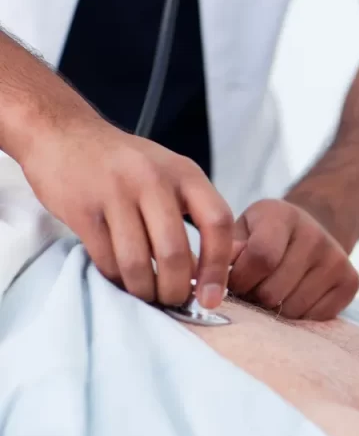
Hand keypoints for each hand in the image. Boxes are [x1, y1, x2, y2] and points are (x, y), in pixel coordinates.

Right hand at [19, 118, 234, 308]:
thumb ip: (195, 212)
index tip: (210, 296)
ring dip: (144, 290)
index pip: (217, 222)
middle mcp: (154, 180)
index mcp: (186, 173)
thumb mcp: (170, 173)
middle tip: (173, 302)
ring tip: (147, 296)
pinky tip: (121, 280)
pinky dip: (117, 279)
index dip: (217, 266)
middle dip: (175, 289)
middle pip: (175, 252)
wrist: (63, 133)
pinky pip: (106, 258)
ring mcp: (116, 193)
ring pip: (138, 262)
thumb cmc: (125, 163)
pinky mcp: (83, 209)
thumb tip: (216, 267)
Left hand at [228, 199, 358, 319]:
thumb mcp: (242, 231)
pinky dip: (299, 317)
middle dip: (254, 298)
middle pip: (273, 290)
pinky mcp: (351, 281)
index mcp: (282, 215)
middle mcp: (315, 234)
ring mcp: (337, 259)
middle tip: (253, 289)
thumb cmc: (266, 236)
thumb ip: (227, 250)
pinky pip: (315, 318)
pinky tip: (295, 297)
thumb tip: (215, 274)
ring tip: (272, 294)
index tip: (233, 281)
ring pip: (292, 309)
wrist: (311, 231)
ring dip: (274, 310)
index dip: (240, 279)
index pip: (260, 257)